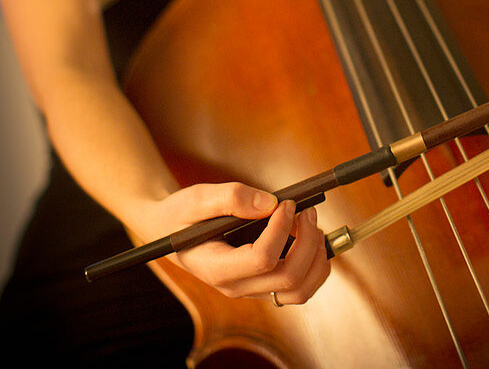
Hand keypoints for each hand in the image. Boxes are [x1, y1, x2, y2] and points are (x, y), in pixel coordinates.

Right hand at [135, 182, 330, 304]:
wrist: (172, 231)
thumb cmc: (182, 214)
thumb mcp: (196, 198)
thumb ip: (230, 198)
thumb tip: (270, 203)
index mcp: (216, 268)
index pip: (262, 259)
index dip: (282, 229)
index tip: (286, 203)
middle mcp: (236, 286)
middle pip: (288, 278)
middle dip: (307, 242)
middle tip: (308, 211)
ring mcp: (251, 289)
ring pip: (300, 290)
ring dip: (316, 258)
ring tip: (313, 226)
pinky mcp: (262, 284)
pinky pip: (299, 288)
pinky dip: (314, 265)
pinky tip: (309, 239)